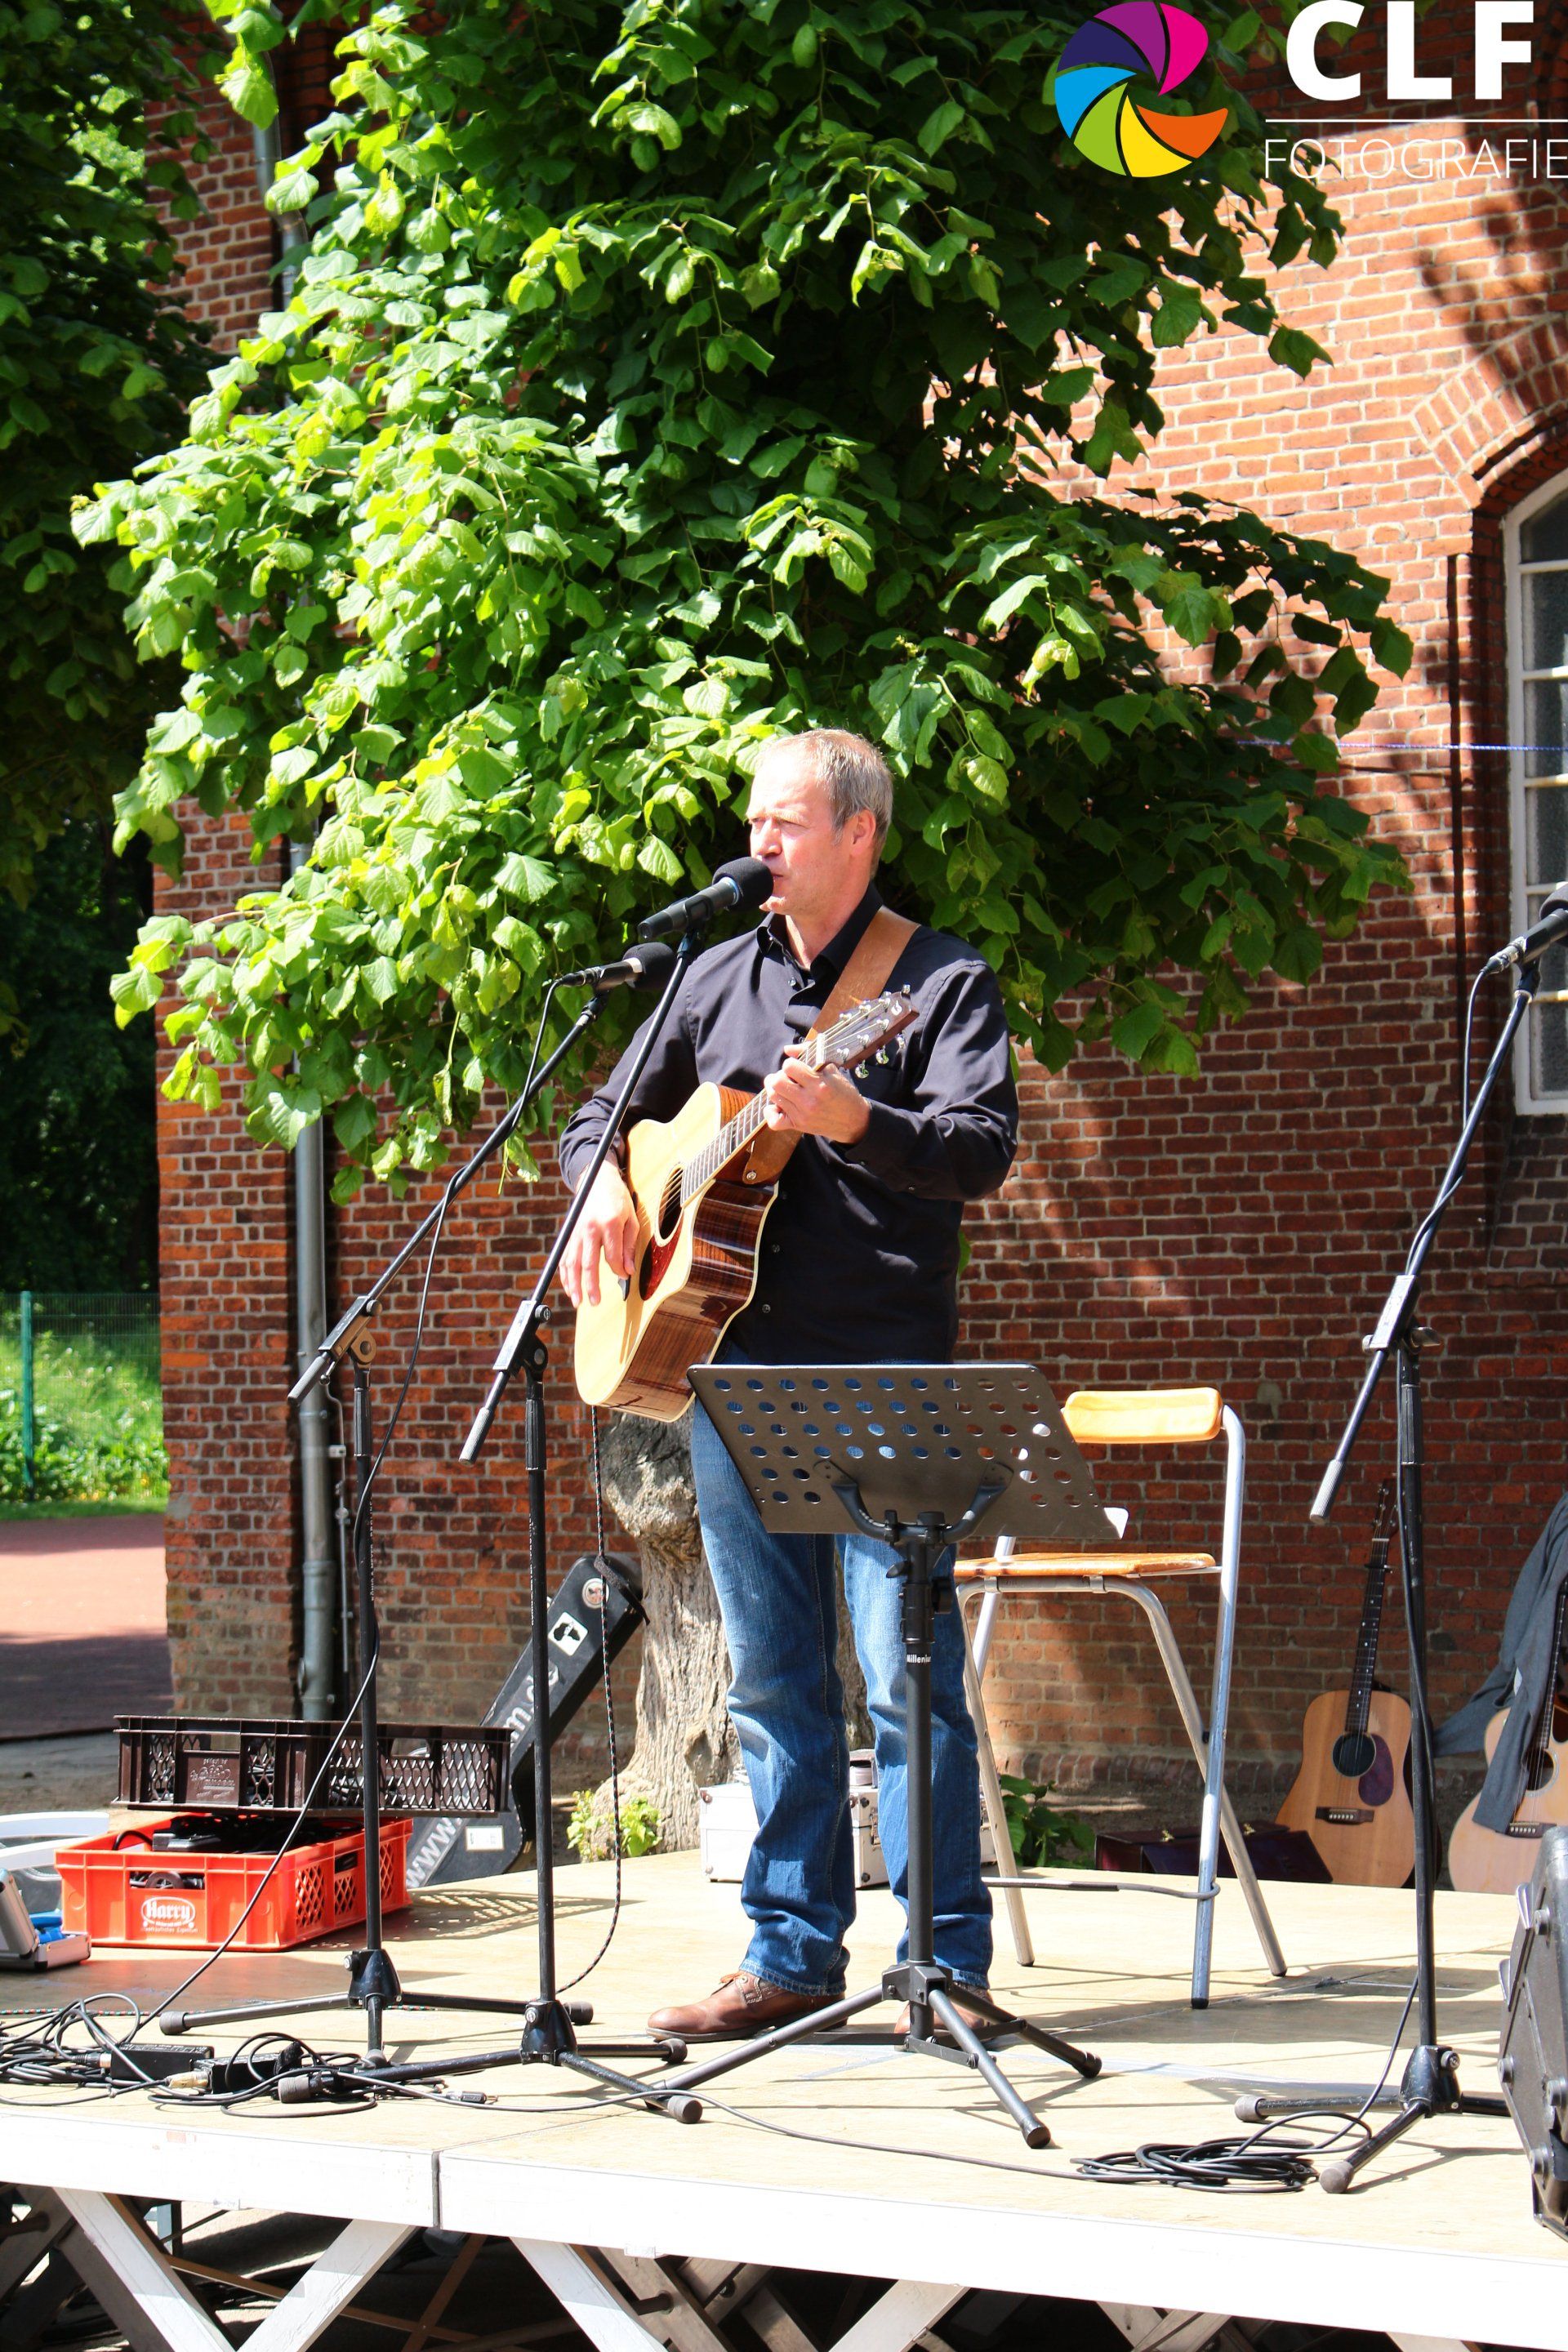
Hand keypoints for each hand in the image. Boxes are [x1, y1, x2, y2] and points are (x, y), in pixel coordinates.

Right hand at [560, 1163, 638, 1308]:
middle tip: (594, 1302)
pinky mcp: (570, 1233)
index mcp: (609, 1224)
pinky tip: (569, 1285)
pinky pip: (564, 1256)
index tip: (624, 1276)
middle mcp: (590, 1229)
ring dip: (573, 1283)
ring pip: (571, 1262)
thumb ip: (629, 1246)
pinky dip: (565, 1273)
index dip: (619, 1270)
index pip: (612, 1256)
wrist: (598, 1181)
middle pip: (588, 1263)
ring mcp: (577, 1231)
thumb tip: (628, 1270)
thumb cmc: (618, 1200)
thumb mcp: (632, 1219)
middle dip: (590, 1285)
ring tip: (577, 1300)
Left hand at [761, 1050, 870, 1145]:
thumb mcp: (832, 1070)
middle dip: (779, 1075)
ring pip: (773, 1096)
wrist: (854, 1120)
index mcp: (820, 1084)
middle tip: (787, 1078)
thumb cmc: (843, 1092)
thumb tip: (787, 1049)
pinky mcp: (798, 1125)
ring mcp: (802, 1114)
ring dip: (775, 1089)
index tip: (797, 1068)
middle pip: (776, 1082)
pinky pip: (774, 1121)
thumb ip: (810, 1054)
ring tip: (784, 1089)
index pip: (789, 1067)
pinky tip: (778, 1105)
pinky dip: (771, 1112)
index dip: (790, 1064)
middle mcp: (809, 1100)